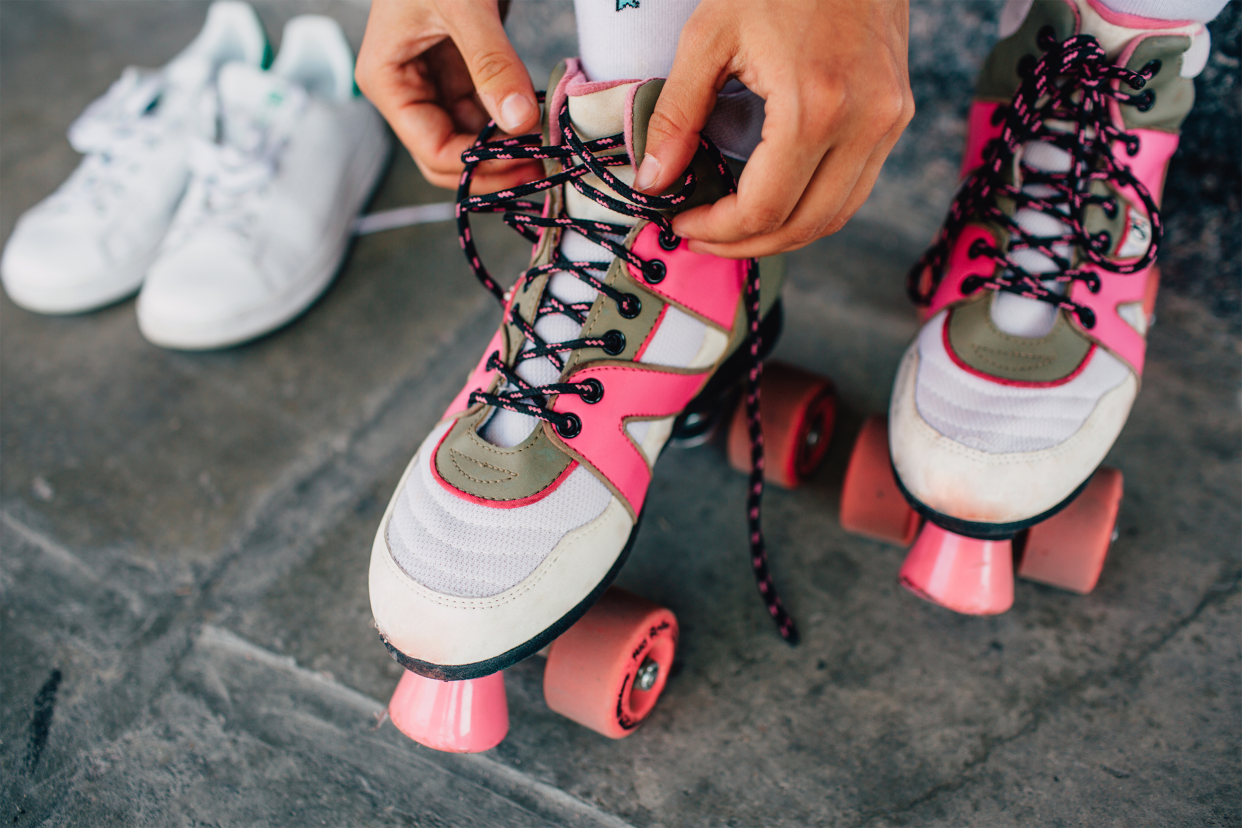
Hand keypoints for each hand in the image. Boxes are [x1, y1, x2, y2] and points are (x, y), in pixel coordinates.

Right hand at [355, 0, 543, 191]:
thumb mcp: (463, 5)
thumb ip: (490, 63)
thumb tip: (520, 123)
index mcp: (388, 79)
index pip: (432, 150)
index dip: (479, 167)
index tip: (528, 163)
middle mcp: (408, 88)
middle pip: (449, 156)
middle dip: (494, 168)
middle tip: (544, 171)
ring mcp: (435, 81)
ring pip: (471, 139)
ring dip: (508, 151)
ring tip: (551, 152)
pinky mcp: (464, 69)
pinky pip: (487, 113)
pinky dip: (514, 124)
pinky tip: (543, 127)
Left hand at [634, 0, 913, 257]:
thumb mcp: (709, 36)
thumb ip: (677, 114)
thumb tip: (653, 179)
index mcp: (815, 107)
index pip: (765, 209)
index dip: (718, 229)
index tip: (683, 221)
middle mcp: (864, 124)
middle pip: (805, 226)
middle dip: (747, 244)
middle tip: (702, 236)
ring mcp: (888, 122)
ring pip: (836, 216)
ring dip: (784, 234)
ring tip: (734, 228)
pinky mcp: (896, 115)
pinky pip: (856, 186)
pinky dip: (813, 206)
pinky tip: (774, 198)